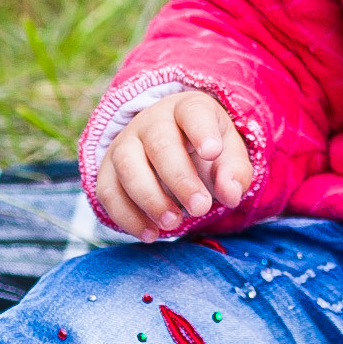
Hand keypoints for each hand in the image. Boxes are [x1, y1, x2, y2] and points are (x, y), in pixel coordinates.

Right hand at [93, 89, 252, 240]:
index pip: (193, 112)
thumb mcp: (229, 155)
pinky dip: (126, 216)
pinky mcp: (107, 169)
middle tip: (200, 208)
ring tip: (172, 223)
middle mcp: (152, 121)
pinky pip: (108, 190)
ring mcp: (125, 143)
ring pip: (127, 164)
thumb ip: (235, 173)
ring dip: (149, 198)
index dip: (202, 131)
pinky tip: (150, 233)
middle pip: (160, 143)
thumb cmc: (205, 150)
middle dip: (179, 178)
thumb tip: (230, 194)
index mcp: (188, 110)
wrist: (172, 146)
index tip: (212, 152)